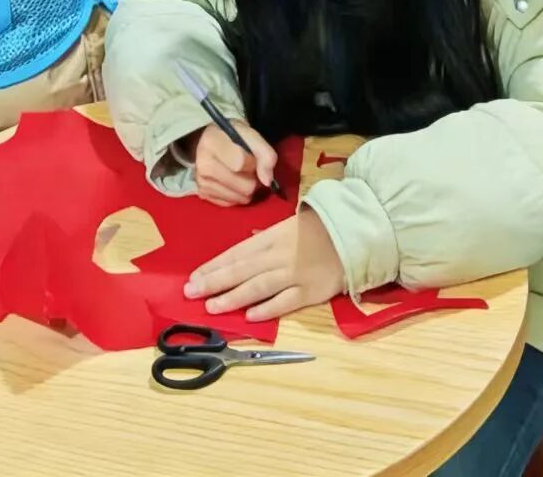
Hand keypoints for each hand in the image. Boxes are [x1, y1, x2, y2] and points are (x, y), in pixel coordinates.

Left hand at [185, 208, 345, 321]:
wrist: (352, 234)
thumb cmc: (317, 229)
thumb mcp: (286, 227)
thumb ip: (263, 241)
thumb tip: (240, 251)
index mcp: (271, 238)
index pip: (235, 253)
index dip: (213, 266)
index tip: (193, 277)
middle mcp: (278, 256)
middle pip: (241, 270)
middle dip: (214, 282)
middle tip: (190, 292)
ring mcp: (293, 274)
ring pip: (258, 287)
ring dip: (232, 297)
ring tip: (212, 306)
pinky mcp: (310, 291)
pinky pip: (285, 301)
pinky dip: (267, 308)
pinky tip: (248, 315)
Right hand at [192, 121, 277, 206]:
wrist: (210, 140)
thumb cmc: (232, 136)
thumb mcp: (251, 135)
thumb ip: (265, 153)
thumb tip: (267, 181)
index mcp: (211, 142)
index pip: (241, 164)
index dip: (254, 163)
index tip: (252, 156)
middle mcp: (202, 164)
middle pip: (245, 187)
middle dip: (253, 178)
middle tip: (249, 167)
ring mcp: (201, 182)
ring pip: (241, 199)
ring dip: (246, 188)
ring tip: (241, 174)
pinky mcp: (203, 194)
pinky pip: (232, 204)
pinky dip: (237, 194)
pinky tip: (232, 181)